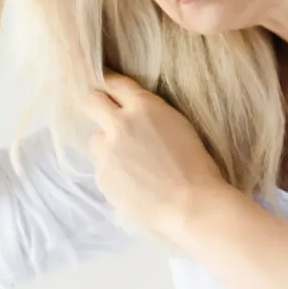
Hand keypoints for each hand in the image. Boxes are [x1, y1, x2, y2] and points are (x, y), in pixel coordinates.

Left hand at [81, 73, 244, 248]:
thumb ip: (149, 114)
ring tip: (130, 164)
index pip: (115, 82)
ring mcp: (107, 151)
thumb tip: (130, 112)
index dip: (110, 84)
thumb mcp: (177, 125)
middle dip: (94, 105)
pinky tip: (132, 184)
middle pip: (90, 101)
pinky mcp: (102, 176)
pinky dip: (112, 172)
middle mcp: (120, 123)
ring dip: (106, 146)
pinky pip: (101, 167)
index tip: (108, 88)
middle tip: (101, 114)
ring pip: (95, 140)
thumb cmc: (196, 167)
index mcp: (144, 106)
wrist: (191, 206)